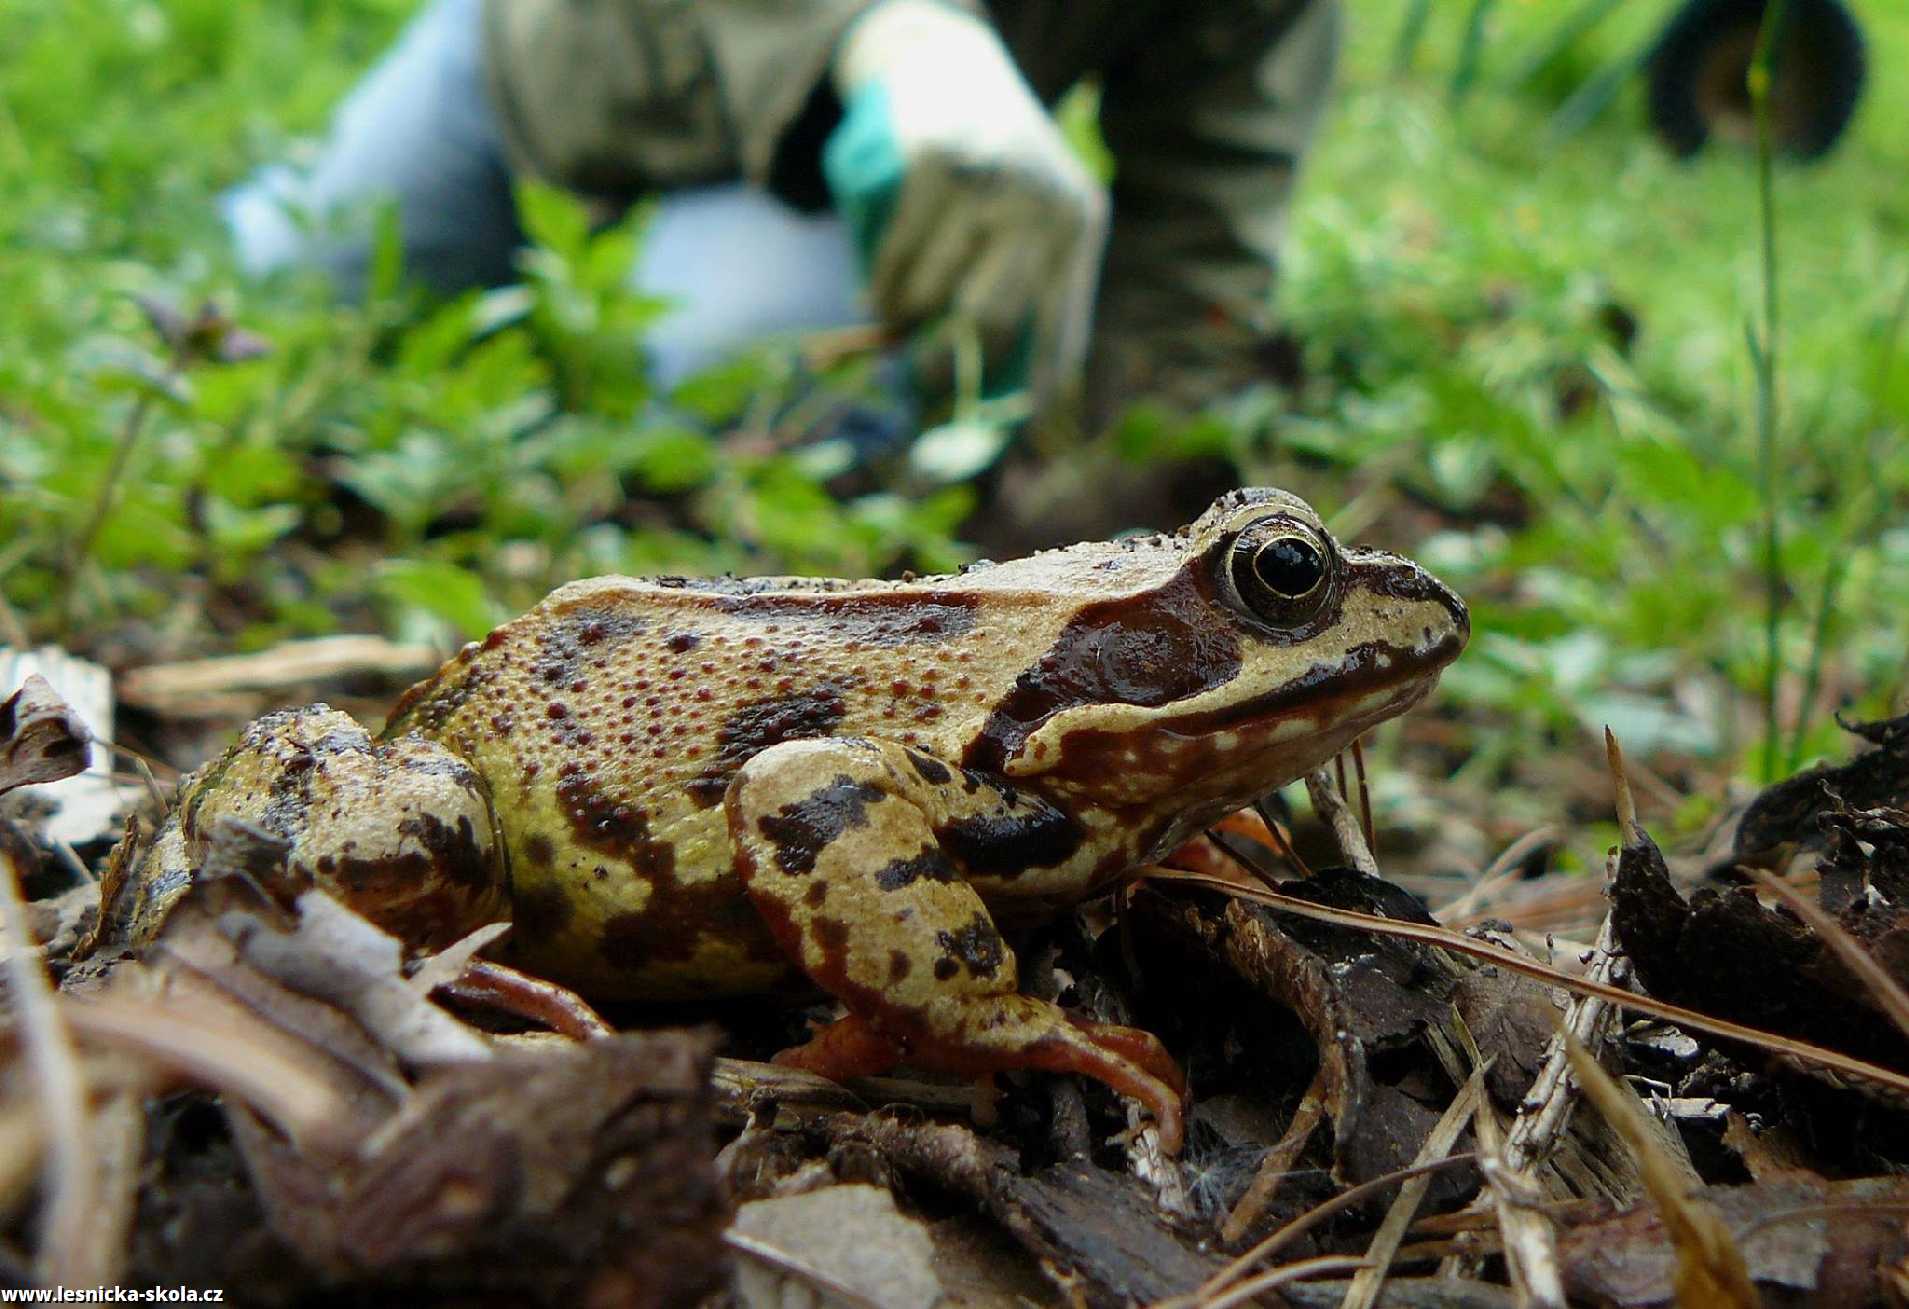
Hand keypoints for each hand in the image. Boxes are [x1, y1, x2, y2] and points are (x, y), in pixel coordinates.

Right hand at [825, 0, 1107, 405]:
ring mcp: (989, 182)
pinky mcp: (933, 163)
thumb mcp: (1041, 213)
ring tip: (893, 317)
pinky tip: (875, 295)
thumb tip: (1015, 409)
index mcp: (1079, 227)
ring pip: (933, 294)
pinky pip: (896, 257)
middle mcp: (1044, 204)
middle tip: (917, 384)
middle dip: (943, 369)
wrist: (951, 66)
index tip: (999, 447)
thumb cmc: (998, 166)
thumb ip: (1035, 285)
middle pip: (989, 325)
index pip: (1062, 333)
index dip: (1031, 399)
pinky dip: (879, 288)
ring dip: (903, 322)